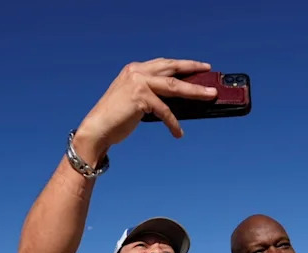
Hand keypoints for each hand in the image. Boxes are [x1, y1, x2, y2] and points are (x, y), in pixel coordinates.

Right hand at [74, 58, 217, 156]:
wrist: (97, 129)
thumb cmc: (116, 118)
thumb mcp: (135, 100)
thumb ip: (151, 94)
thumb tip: (178, 99)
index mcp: (135, 69)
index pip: (164, 63)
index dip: (182, 64)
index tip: (198, 66)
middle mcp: (137, 72)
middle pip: (172, 69)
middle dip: (193, 69)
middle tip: (209, 71)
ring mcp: (138, 83)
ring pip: (174, 86)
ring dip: (195, 92)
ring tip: (210, 95)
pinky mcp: (140, 98)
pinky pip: (164, 110)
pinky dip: (173, 123)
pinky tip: (178, 133)